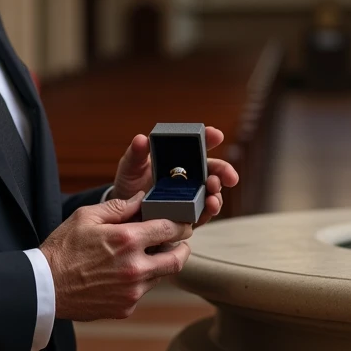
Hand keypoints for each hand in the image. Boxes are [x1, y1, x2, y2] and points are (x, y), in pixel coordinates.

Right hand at [40, 193, 191, 320]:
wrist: (44, 287)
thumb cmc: (62, 249)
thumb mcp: (86, 217)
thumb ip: (118, 207)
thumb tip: (141, 199)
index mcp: (127, 240)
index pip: (170, 229)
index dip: (180, 224)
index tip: (181, 223)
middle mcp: (135, 268)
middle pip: (178, 259)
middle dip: (183, 248)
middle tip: (180, 242)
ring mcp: (132, 291)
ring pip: (161, 276)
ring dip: (159, 264)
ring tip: (146, 255)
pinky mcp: (126, 308)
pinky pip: (143, 292)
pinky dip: (140, 281)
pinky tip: (124, 273)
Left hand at [109, 127, 238, 226]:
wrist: (122, 213)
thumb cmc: (130, 183)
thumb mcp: (130, 167)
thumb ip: (136, 154)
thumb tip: (141, 139)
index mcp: (179, 159)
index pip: (198, 145)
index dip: (208, 137)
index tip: (216, 135)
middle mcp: (190, 176)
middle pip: (213, 170)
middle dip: (223, 170)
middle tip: (228, 176)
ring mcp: (191, 196)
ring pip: (212, 192)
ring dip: (217, 193)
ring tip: (213, 194)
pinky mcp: (189, 215)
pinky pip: (203, 213)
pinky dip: (209, 210)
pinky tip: (210, 207)